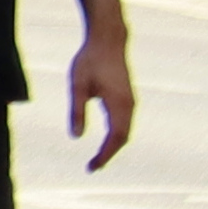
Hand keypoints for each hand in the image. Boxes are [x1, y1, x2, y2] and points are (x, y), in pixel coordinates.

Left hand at [64, 27, 136, 169]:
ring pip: (126, 130)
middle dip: (109, 154)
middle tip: (93, 167)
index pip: (115, 138)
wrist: (108, 40)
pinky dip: (117, 135)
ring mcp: (130, 101)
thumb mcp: (77, 86)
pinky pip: (125, 122)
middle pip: (123, 137)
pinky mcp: (127, 97)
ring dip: (114, 145)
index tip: (92, 167)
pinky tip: (107, 141)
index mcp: (119, 104)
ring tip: (98, 159)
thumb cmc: (90, 60)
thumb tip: (77, 137)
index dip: (105, 154)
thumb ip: (77, 111)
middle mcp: (129, 105)